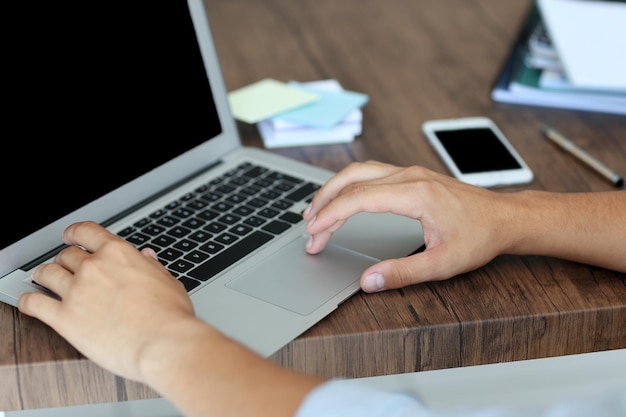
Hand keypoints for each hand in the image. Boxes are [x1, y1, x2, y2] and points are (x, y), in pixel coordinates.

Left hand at [18, 221, 196, 381]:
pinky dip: (27, 301)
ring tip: (43, 280)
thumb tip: (146, 258)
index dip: (74, 233)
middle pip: (66, 255)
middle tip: (65, 268)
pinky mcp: (64, 318)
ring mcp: (76, 291)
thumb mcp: (168, 282)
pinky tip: (30, 302)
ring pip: (46, 273)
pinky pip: (33, 303)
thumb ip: (151, 267)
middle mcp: (94, 268)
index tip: (71, 238)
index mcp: (119, 254)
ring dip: (43, 275)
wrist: (163, 344)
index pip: (87, 232)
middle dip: (64, 260)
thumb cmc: (171, 316)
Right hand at [303, 161, 513, 291]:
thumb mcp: (442, 263)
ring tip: (316, 212)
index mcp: (415, 194)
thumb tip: (367, 281)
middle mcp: (409, 176)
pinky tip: (343, 198)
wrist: (504, 218)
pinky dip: (349, 185)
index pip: (358, 199)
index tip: (313, 233)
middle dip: (324, 202)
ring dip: (334, 189)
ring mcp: (410, 172)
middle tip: (308, 228)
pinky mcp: (412, 175)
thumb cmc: (479, 237)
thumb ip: (402, 273)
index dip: (330, 216)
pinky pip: (371, 173)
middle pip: (352, 180)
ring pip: (359, 171)